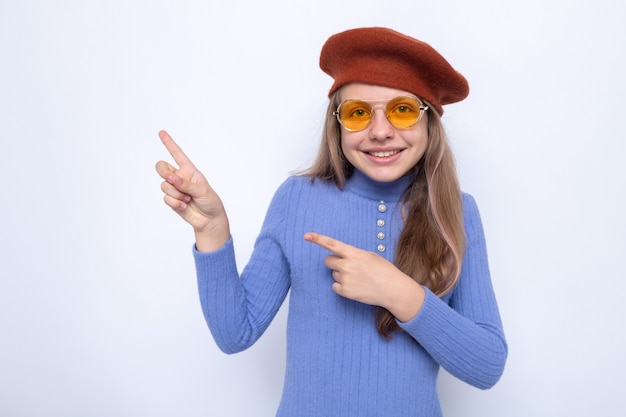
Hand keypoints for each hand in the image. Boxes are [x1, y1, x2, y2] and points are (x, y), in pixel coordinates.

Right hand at [155, 130, 229, 250]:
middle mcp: (179, 177)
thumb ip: (187, 183)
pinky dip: (175, 202)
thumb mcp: (202, 190)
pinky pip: (166, 198)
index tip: (162, 132)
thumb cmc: (210, 201)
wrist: (209, 219)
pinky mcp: (171, 200)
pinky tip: (184, 205)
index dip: (169, 143)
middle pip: (162, 167)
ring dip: (176, 193)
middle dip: (164, 172)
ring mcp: (174, 188)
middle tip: (172, 179)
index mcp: (189, 170)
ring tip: (188, 198)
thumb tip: (172, 178)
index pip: (177, 154)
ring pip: (164, 185)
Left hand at [304, 232, 424, 321]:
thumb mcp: (370, 256)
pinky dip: (342, 287)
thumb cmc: (384, 270)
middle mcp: (347, 265)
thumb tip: (341, 256)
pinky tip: (356, 287)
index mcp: (354, 253)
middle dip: (334, 262)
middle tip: (348, 266)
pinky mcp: (345, 291)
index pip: (332, 244)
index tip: (306, 235)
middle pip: (328, 261)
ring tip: (359, 278)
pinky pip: (335, 286)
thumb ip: (353, 254)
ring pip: (334, 274)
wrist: (393, 289)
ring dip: (342, 275)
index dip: (318, 239)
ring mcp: (345, 279)